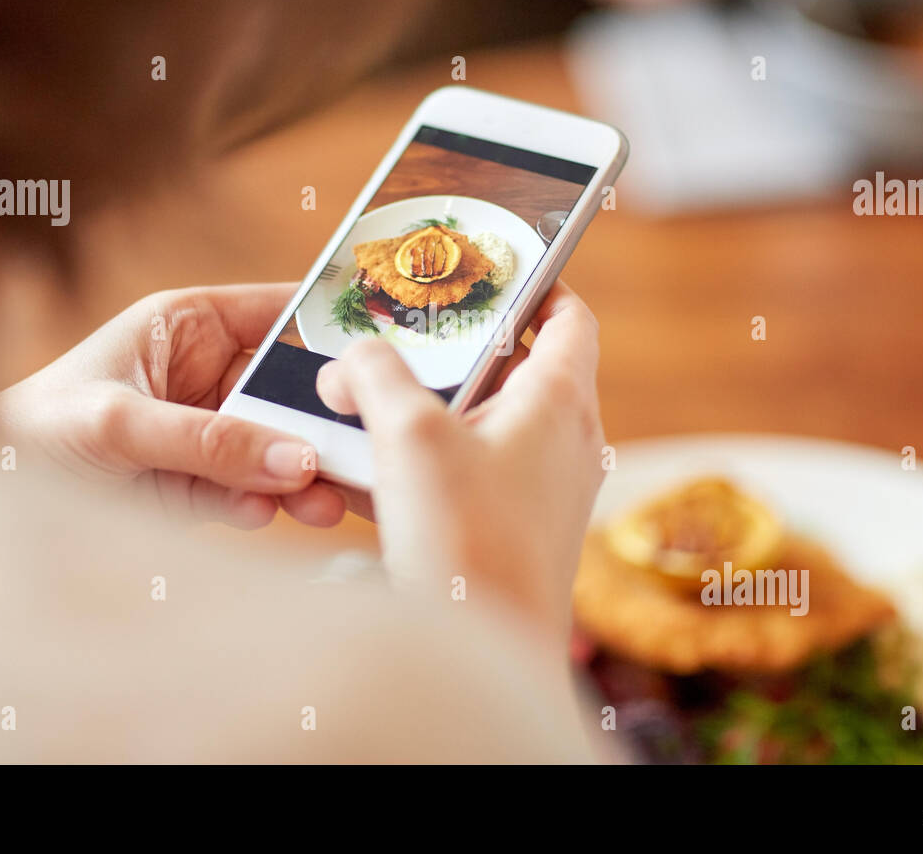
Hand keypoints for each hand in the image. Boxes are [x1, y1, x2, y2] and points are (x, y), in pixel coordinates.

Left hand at [0, 284, 345, 528]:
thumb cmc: (34, 429)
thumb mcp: (117, 424)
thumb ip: (208, 440)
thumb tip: (293, 458)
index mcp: (190, 324)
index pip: (280, 312)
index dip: (330, 328)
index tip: (381, 356)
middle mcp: (208, 374)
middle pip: (289, 390)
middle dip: (320, 424)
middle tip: (354, 455)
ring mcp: (208, 432)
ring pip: (278, 446)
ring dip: (301, 475)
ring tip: (320, 503)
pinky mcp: (200, 484)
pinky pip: (250, 491)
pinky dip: (261, 506)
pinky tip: (257, 514)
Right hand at [315, 283, 605, 637]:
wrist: (490, 654)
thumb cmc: (469, 542)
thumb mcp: (410, 438)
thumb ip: (376, 377)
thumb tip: (352, 360)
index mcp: (559, 400)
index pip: (570, 316)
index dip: (539, 282)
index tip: (499, 268)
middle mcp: (566, 441)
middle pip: (521, 369)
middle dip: (463, 351)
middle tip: (412, 337)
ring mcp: (546, 490)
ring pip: (492, 425)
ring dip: (441, 412)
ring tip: (382, 406)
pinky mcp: (519, 532)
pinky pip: (478, 477)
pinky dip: (438, 465)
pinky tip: (381, 478)